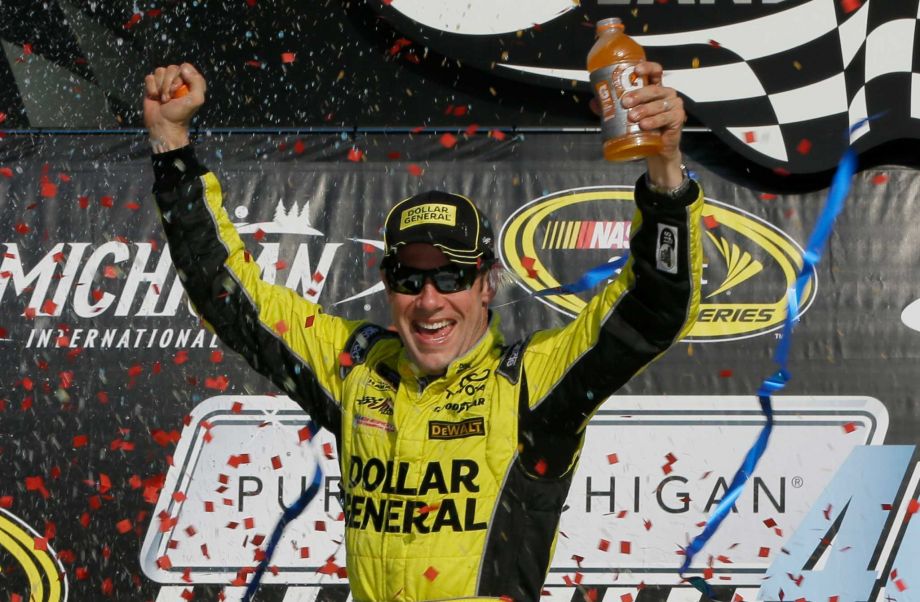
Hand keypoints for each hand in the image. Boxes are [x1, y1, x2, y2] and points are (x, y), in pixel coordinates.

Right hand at [143, 63, 206, 151]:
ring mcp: (164, 82)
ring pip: (160, 71)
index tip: (180, 89)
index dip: (181, 76)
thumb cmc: (180, 114)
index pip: (185, 67)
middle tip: (171, 98)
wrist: (163, 124)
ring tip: (164, 100)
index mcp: (191, 82)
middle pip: (171, 68)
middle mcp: (178, 80)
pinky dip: (151, 88)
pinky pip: (150, 78)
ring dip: (161, 87)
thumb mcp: (196, 100)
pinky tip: (155, 98)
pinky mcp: (153, 86)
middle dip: (170, 84)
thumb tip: (184, 68)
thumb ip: (197, 83)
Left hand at [620, 61, 685, 188]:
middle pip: (653, 89)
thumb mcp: (626, 116)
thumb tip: (593, 102)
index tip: (636, 71)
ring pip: (658, 104)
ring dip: (645, 110)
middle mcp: (666, 93)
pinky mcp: (678, 118)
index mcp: (655, 88)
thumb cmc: (643, 128)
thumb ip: (611, 107)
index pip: (655, 71)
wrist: (656, 149)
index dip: (647, 68)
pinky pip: (665, 118)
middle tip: (625, 102)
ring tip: (633, 117)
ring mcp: (674, 105)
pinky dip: (654, 121)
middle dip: (639, 94)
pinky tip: (645, 125)